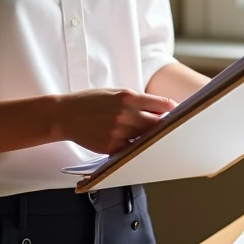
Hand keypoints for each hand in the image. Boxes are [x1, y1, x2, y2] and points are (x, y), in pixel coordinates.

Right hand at [56, 89, 177, 154]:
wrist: (64, 115)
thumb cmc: (90, 101)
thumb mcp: (113, 93)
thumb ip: (135, 100)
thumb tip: (157, 108)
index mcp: (127, 97)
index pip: (160, 104)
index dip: (172, 109)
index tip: (178, 112)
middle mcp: (125, 114)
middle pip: (156, 124)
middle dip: (163, 125)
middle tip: (170, 127)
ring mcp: (118, 132)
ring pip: (145, 138)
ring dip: (150, 138)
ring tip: (154, 137)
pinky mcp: (110, 146)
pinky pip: (130, 149)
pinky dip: (134, 147)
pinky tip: (135, 145)